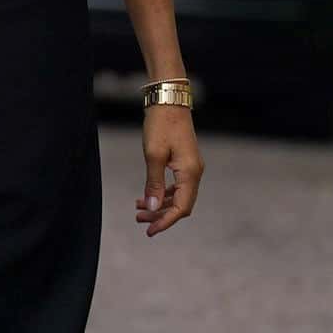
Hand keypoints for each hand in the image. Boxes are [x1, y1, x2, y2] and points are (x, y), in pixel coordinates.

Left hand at [138, 105, 202, 234]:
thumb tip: (151, 207)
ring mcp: (190, 168)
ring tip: (138, 210)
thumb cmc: (161, 125)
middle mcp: (194, 173)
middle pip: (180, 204)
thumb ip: (154, 183)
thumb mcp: (153, 155)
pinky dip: (162, 193)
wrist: (169, 101)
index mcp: (190, 173)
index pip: (182, 207)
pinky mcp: (184, 162)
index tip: (150, 231)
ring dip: (159, 205)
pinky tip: (147, 196)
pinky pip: (176, 186)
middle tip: (138, 221)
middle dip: (160, 215)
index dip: (166, 221)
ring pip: (177, 196)